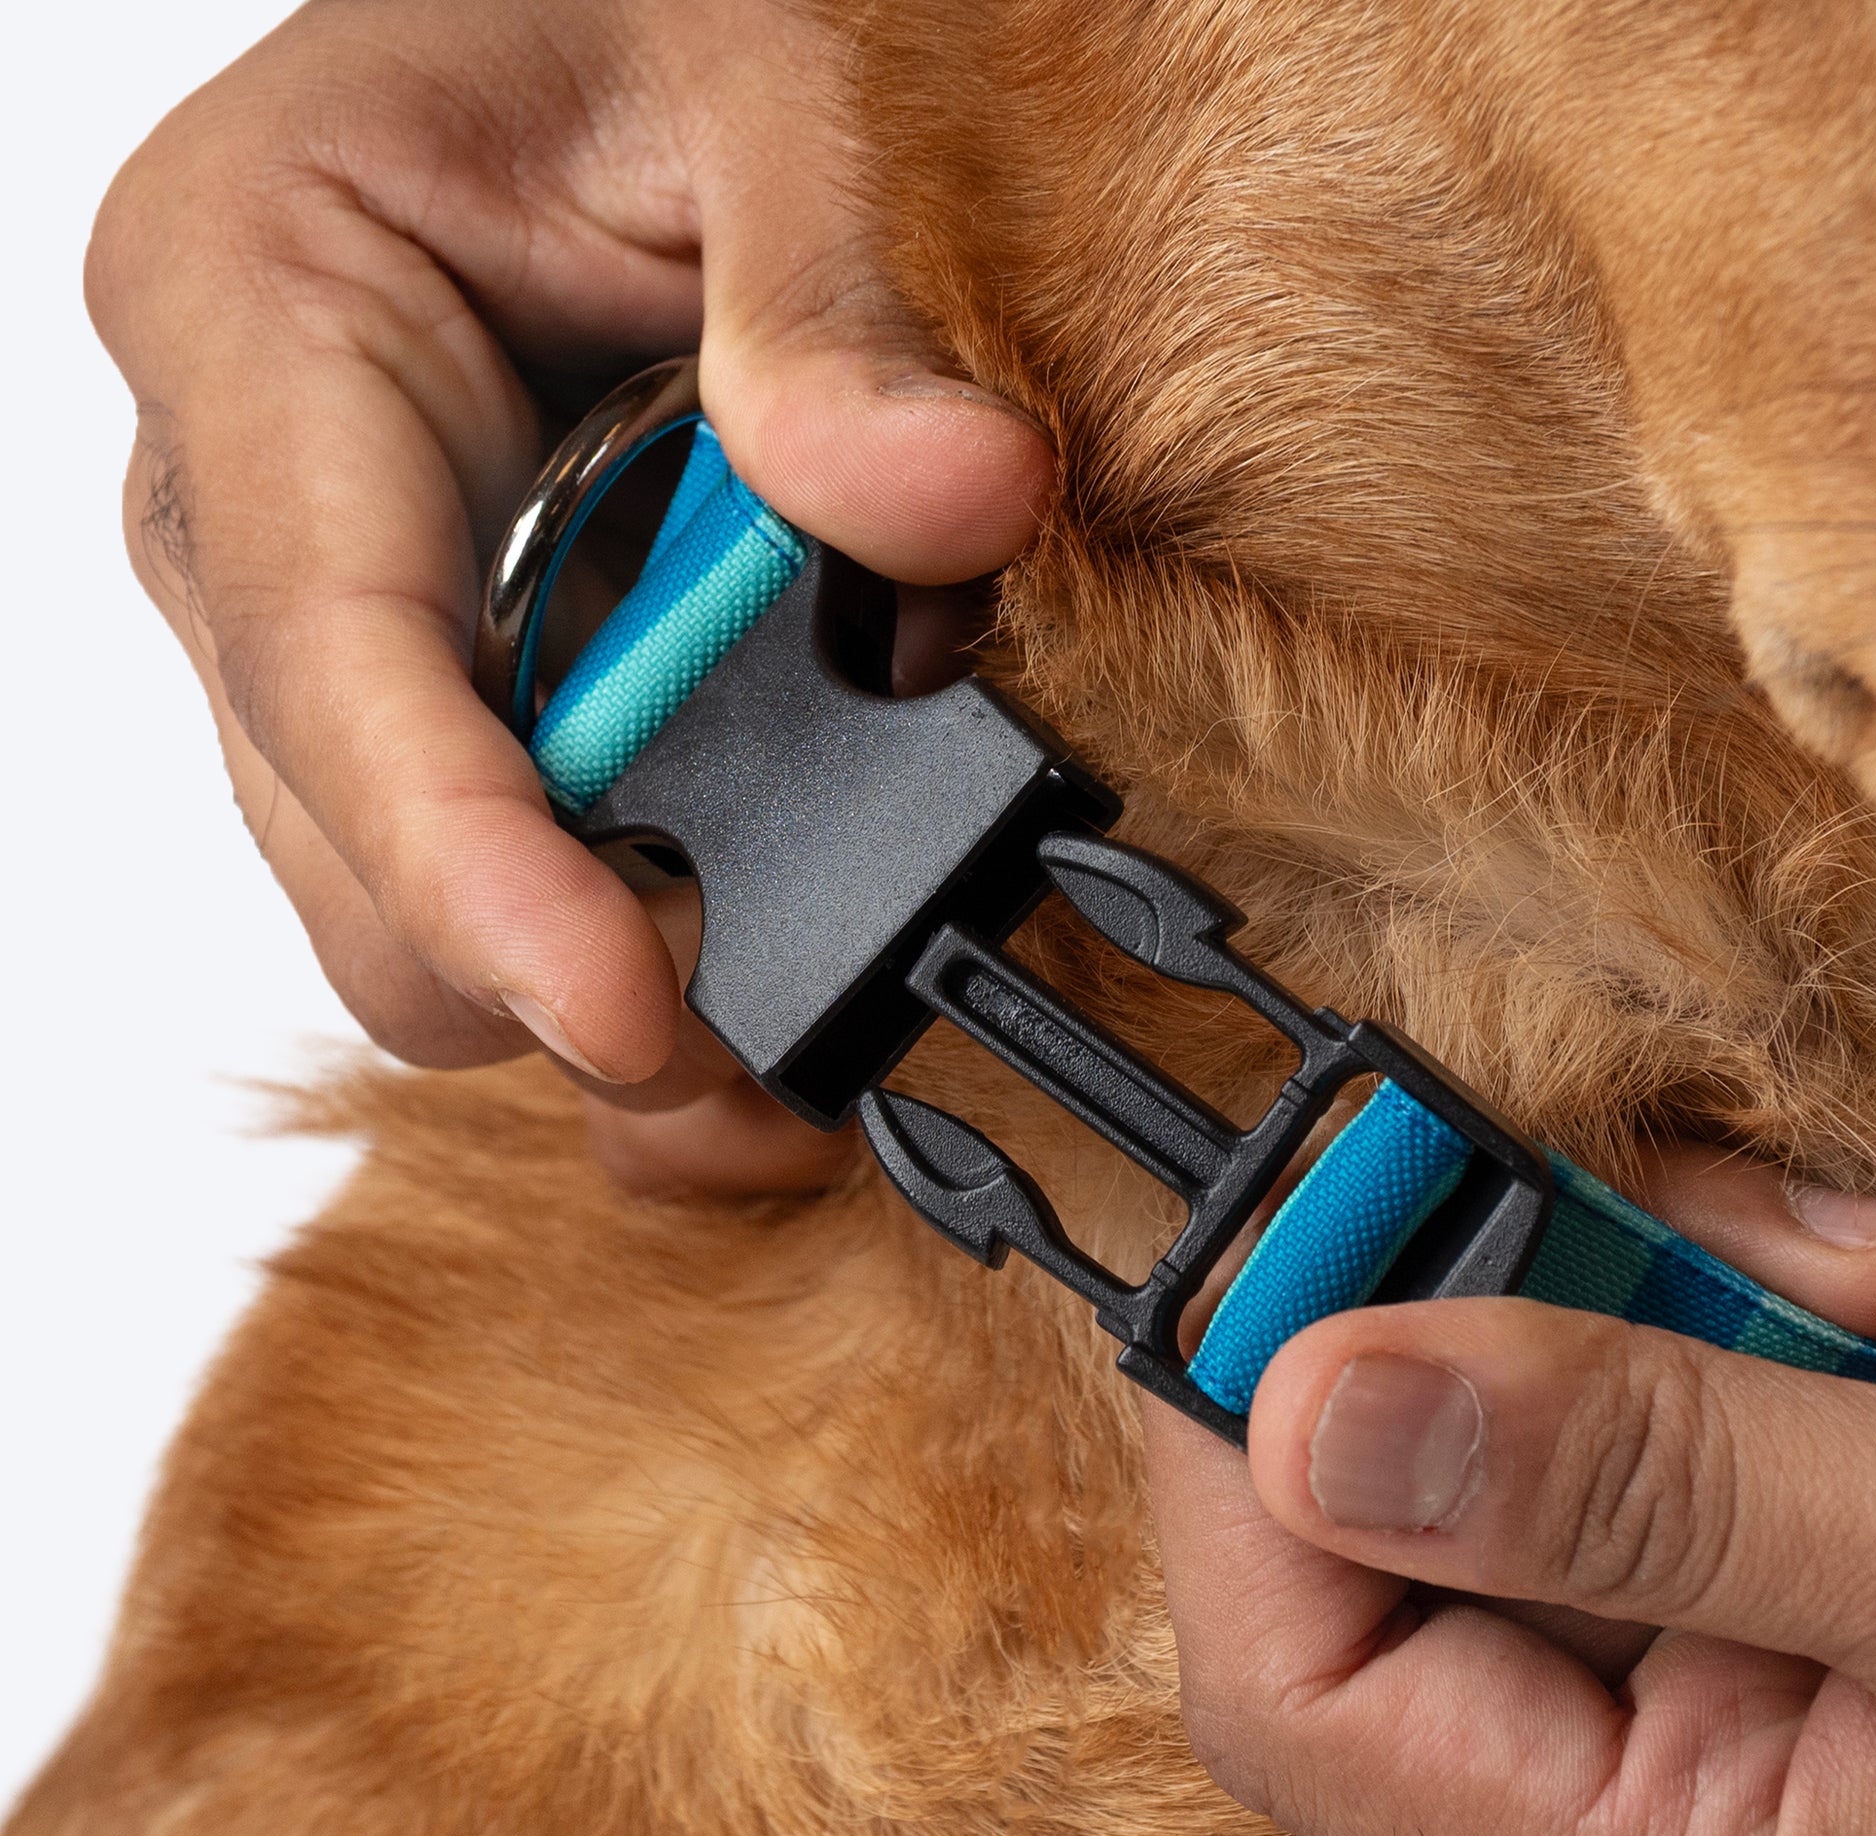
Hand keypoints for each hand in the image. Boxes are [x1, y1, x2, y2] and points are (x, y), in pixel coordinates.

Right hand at [87, 0, 1049, 1194]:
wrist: (567, 24)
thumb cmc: (612, 13)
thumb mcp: (755, 83)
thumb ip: (835, 304)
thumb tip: (953, 509)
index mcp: (258, 307)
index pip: (339, 666)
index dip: (478, 878)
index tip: (635, 1018)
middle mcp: (244, 500)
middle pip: (353, 852)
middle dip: (561, 949)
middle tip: (796, 968)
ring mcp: (311, 610)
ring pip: (408, 896)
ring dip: (609, 932)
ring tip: (797, 901)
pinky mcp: (402, 673)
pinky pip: (482, 859)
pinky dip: (617, 895)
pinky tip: (737, 868)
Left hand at [1147, 1143, 1875, 1835]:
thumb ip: (1648, 1493)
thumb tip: (1313, 1412)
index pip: (1291, 1677)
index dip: (1239, 1439)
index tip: (1295, 1229)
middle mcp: (1648, 1778)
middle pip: (1418, 1492)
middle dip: (1523, 1298)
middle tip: (1675, 1213)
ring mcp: (1714, 1666)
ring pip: (1558, 1414)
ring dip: (1694, 1284)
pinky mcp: (1785, 1573)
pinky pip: (1689, 1407)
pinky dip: (1775, 1316)